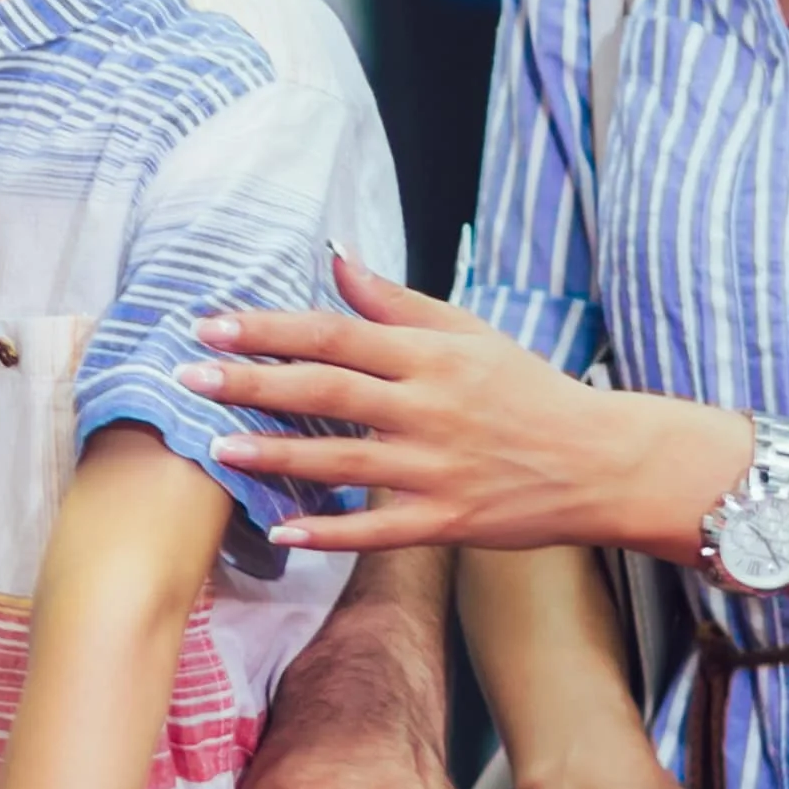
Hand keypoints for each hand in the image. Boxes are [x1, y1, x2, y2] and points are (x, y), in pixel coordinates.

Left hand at [186, 255, 743, 558]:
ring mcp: (435, 467)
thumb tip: (336, 258)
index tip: (211, 324)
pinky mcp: (446, 520)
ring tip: (215, 449)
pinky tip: (281, 529)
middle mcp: (428, 408)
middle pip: (325, 391)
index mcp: (430, 356)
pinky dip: (328, 530)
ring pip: (341, 460)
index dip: (269, 329)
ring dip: (274, 456)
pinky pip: (376, 529)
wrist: (601, 461)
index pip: (335, 333)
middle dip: (251, 383)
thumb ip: (397, 302)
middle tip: (187, 377)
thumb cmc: (530, 391)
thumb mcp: (470, 333)